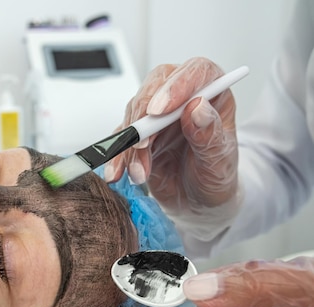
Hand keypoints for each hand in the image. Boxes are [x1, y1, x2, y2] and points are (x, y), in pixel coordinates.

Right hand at [106, 57, 240, 241]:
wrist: (199, 204)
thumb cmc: (215, 177)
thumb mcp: (220, 161)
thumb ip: (210, 134)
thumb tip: (198, 108)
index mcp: (213, 94)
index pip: (196, 72)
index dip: (176, 85)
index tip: (159, 110)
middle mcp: (183, 98)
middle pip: (156, 86)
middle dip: (144, 114)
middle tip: (142, 142)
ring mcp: (157, 116)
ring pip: (135, 113)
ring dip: (131, 144)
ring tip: (140, 172)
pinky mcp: (138, 135)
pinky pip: (121, 139)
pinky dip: (117, 157)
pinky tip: (118, 172)